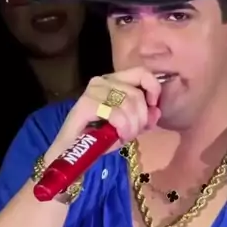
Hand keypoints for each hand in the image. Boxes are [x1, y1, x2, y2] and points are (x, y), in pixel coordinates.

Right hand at [47, 67, 161, 157]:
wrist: (70, 153)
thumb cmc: (97, 138)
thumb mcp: (128, 126)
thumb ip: (143, 117)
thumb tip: (156, 111)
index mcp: (113, 81)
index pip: (141, 73)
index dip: (153, 88)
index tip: (153, 107)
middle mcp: (102, 80)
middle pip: (137, 93)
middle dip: (141, 118)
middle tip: (133, 133)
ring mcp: (93, 90)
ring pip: (129, 103)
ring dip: (132, 126)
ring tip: (124, 137)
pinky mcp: (87, 104)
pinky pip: (117, 114)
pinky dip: (123, 128)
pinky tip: (119, 137)